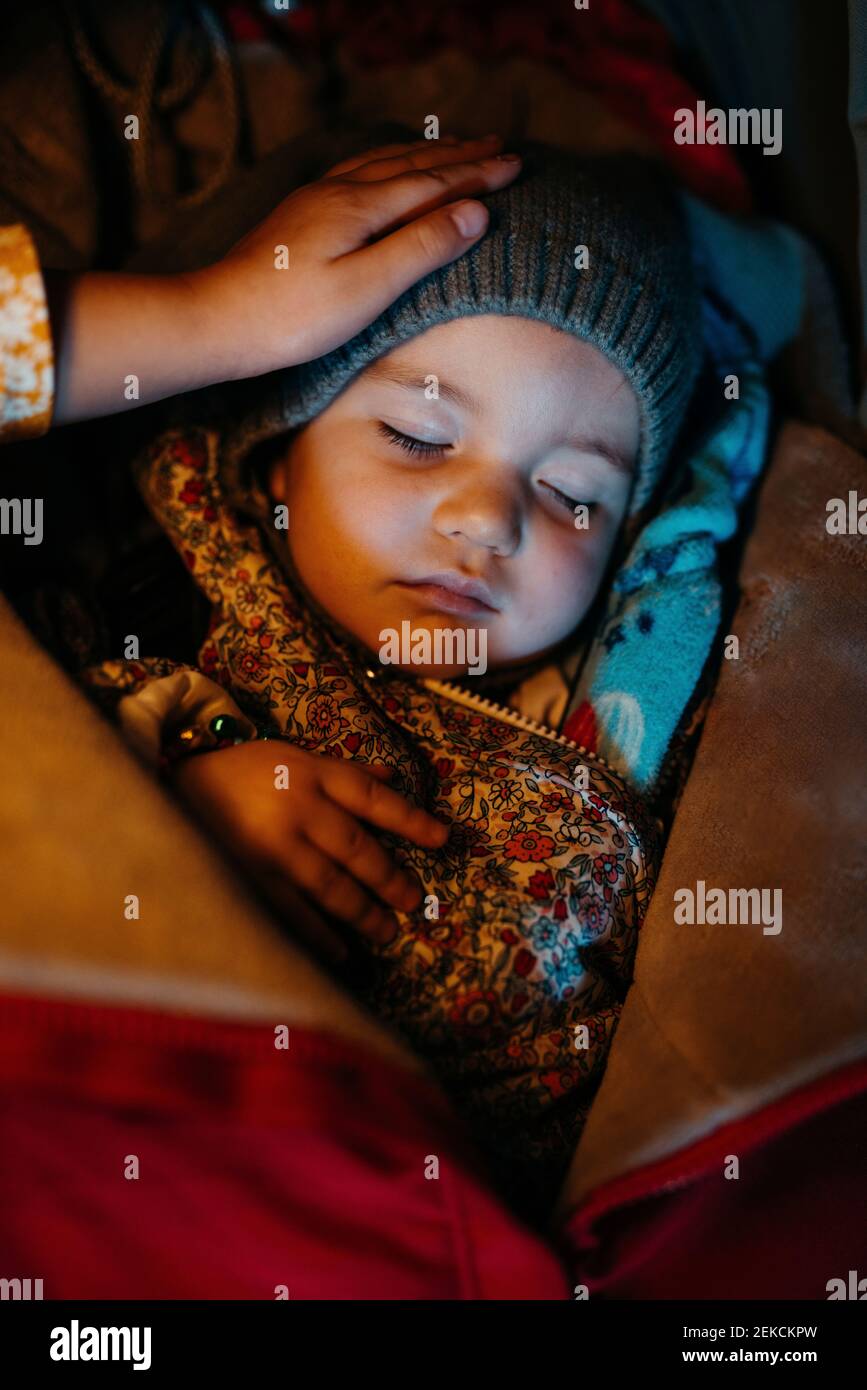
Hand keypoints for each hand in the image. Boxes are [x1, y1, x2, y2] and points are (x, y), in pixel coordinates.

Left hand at [46, 134, 520, 424]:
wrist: (218, 320)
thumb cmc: (293, 317)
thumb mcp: (368, 288)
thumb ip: (422, 247)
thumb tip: (476, 212)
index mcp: (362, 207)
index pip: (435, 183)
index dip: (478, 174)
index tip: (516, 164)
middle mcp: (340, 192)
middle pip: (412, 165)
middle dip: (460, 155)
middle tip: (500, 144)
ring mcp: (316, 200)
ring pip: (383, 163)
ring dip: (425, 155)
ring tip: (455, 148)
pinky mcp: (300, 216)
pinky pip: (359, 172)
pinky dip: (388, 163)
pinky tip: (385, 169)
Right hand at [168, 739, 448, 962]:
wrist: (172, 781)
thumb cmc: (244, 770)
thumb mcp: (294, 756)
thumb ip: (343, 771)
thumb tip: (393, 776)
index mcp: (312, 772)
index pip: (372, 797)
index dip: (411, 819)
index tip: (443, 839)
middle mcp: (297, 807)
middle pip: (357, 848)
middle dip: (389, 878)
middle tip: (412, 901)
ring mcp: (272, 845)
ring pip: (330, 885)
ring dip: (362, 912)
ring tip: (386, 932)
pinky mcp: (247, 876)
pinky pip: (291, 911)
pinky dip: (318, 934)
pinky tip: (340, 951)